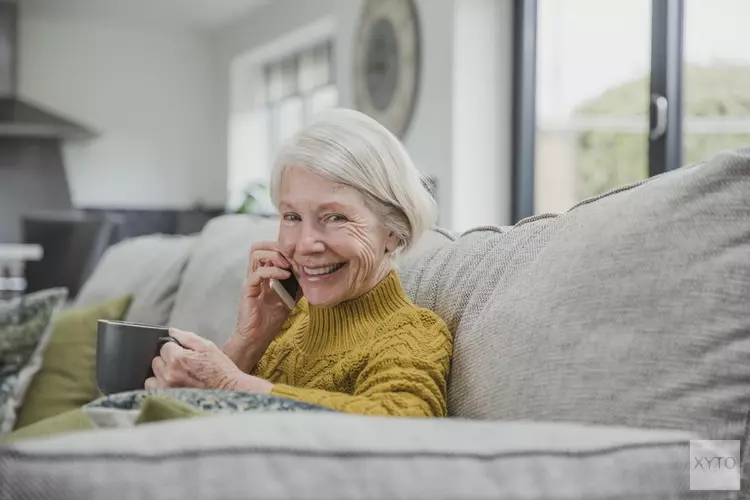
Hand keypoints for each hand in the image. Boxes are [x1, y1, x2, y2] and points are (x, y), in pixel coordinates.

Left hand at [145, 328, 271, 392]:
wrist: (230, 391)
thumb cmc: (220, 370)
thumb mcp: (207, 346)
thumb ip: (187, 337)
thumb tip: (171, 331)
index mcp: (178, 358)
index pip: (164, 347)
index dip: (174, 348)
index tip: (184, 354)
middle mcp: (169, 375)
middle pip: (156, 362)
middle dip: (167, 361)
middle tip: (183, 366)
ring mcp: (167, 389)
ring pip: (151, 378)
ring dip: (160, 376)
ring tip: (176, 378)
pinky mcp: (168, 401)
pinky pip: (153, 392)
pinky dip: (160, 388)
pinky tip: (173, 387)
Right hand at [235, 241, 301, 344]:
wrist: (258, 338)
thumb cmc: (271, 319)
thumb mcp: (290, 298)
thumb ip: (297, 285)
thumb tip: (312, 275)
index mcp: (264, 274)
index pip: (268, 250)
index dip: (283, 248)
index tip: (299, 254)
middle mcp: (255, 274)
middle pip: (259, 246)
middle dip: (277, 246)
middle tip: (293, 256)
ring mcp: (251, 280)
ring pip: (256, 254)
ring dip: (275, 255)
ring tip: (288, 265)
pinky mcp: (248, 289)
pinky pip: (258, 273)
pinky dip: (273, 270)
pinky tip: (286, 275)